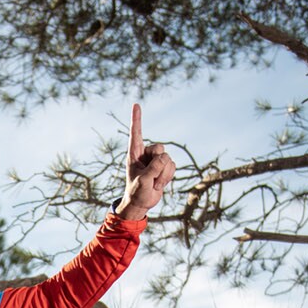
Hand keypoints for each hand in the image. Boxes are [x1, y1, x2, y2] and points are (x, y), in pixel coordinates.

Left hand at [114, 103, 175, 219]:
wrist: (141, 203)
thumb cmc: (137, 192)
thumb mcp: (143, 181)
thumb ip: (153, 169)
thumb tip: (165, 158)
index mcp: (134, 154)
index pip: (136, 133)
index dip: (136, 119)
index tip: (136, 104)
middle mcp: (145, 154)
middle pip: (159, 148)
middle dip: (158, 163)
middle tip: (150, 176)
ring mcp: (155, 160)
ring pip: (168, 159)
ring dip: (163, 174)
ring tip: (153, 183)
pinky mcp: (164, 167)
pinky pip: (173, 166)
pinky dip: (167, 177)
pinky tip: (159, 184)